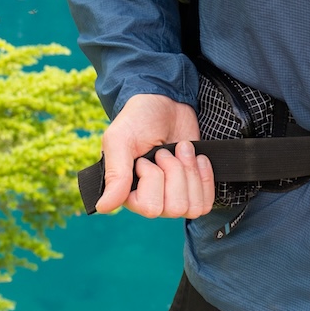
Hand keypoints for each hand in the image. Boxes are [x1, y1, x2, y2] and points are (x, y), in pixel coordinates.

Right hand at [96, 93, 213, 218]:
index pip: (151, 207)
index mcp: (128, 193)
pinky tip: (196, 158)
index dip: (154, 178)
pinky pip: (206, 203)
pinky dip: (205, 177)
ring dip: (190, 173)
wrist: (166, 103)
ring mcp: (174, 197)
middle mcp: (152, 200)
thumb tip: (104, 207)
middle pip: (176, 207)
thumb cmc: (138, 119)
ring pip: (193, 207)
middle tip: (164, 152)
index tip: (146, 158)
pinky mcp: (194, 190)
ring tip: (180, 152)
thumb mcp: (120, 140)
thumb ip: (114, 174)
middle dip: (175, 171)